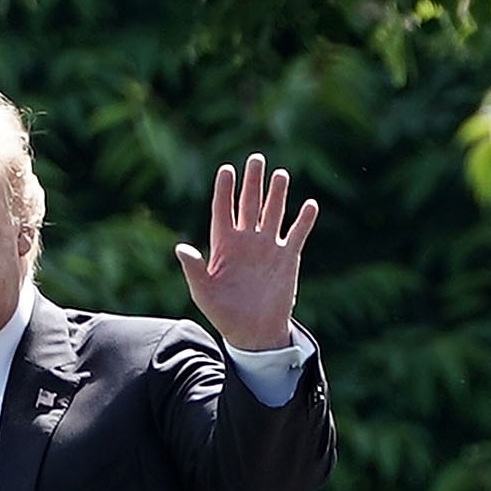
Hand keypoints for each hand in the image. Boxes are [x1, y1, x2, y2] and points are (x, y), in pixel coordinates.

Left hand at [174, 153, 317, 352]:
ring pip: (273, 213)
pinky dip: (304, 220)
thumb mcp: (203, 292)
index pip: (223, 211)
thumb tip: (180, 248)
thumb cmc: (223, 313)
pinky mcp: (287, 257)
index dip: (224, 191)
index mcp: (223, 246)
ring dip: (277, 195)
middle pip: (249, 204)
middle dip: (253, 183)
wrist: (252, 332)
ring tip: (281, 174)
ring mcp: (268, 247)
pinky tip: (310, 205)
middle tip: (256, 159)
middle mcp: (246, 241)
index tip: (225, 169)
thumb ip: (194, 269)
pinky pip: (297, 233)